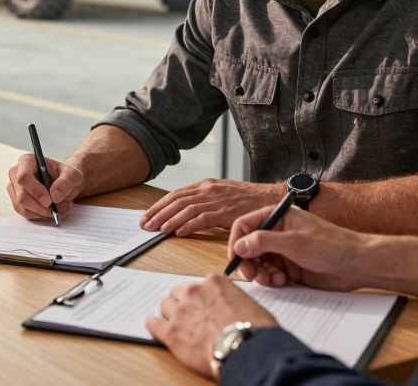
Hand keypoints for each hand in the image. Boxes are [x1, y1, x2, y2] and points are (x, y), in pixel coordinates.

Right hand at [6, 154, 83, 220]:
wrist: (65, 183)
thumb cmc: (66, 175)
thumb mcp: (73, 174)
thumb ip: (66, 182)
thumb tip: (55, 195)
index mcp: (27, 161)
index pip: (24, 177)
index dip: (35, 191)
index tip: (49, 201)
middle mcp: (16, 173)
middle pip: (22, 196)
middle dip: (40, 207)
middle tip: (55, 210)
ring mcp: (15, 188)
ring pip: (22, 207)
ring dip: (41, 213)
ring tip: (56, 209)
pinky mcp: (17, 201)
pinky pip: (24, 213)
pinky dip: (38, 215)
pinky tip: (49, 211)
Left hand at [141, 178, 276, 235]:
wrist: (271, 199)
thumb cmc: (247, 201)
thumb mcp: (222, 196)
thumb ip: (204, 202)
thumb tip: (183, 216)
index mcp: (205, 185)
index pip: (176, 194)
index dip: (159, 206)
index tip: (147, 217)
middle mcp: (208, 189)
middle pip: (176, 200)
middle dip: (158, 213)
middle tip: (146, 225)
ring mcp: (217, 199)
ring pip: (186, 209)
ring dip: (169, 220)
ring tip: (158, 230)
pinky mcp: (226, 211)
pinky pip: (202, 218)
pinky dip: (188, 225)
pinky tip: (178, 232)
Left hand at [146, 273, 277, 377]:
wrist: (246, 349)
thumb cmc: (254, 329)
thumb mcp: (249, 304)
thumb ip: (232, 300)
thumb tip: (231, 309)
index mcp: (213, 282)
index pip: (200, 285)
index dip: (201, 297)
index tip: (202, 303)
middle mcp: (194, 292)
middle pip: (178, 293)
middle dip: (182, 303)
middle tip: (188, 314)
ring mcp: (180, 311)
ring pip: (165, 306)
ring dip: (170, 313)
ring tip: (175, 322)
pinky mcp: (171, 332)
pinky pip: (154, 324)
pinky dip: (154, 324)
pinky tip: (154, 326)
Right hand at [229, 205, 370, 290]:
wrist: (356, 264)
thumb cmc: (330, 245)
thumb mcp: (292, 241)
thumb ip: (262, 242)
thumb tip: (239, 246)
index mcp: (277, 217)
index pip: (245, 226)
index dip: (236, 242)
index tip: (234, 259)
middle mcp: (277, 232)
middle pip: (249, 247)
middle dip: (248, 262)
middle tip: (252, 276)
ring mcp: (283, 250)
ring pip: (258, 263)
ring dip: (261, 273)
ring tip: (272, 279)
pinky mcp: (290, 267)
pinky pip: (270, 274)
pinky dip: (272, 280)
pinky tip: (282, 281)